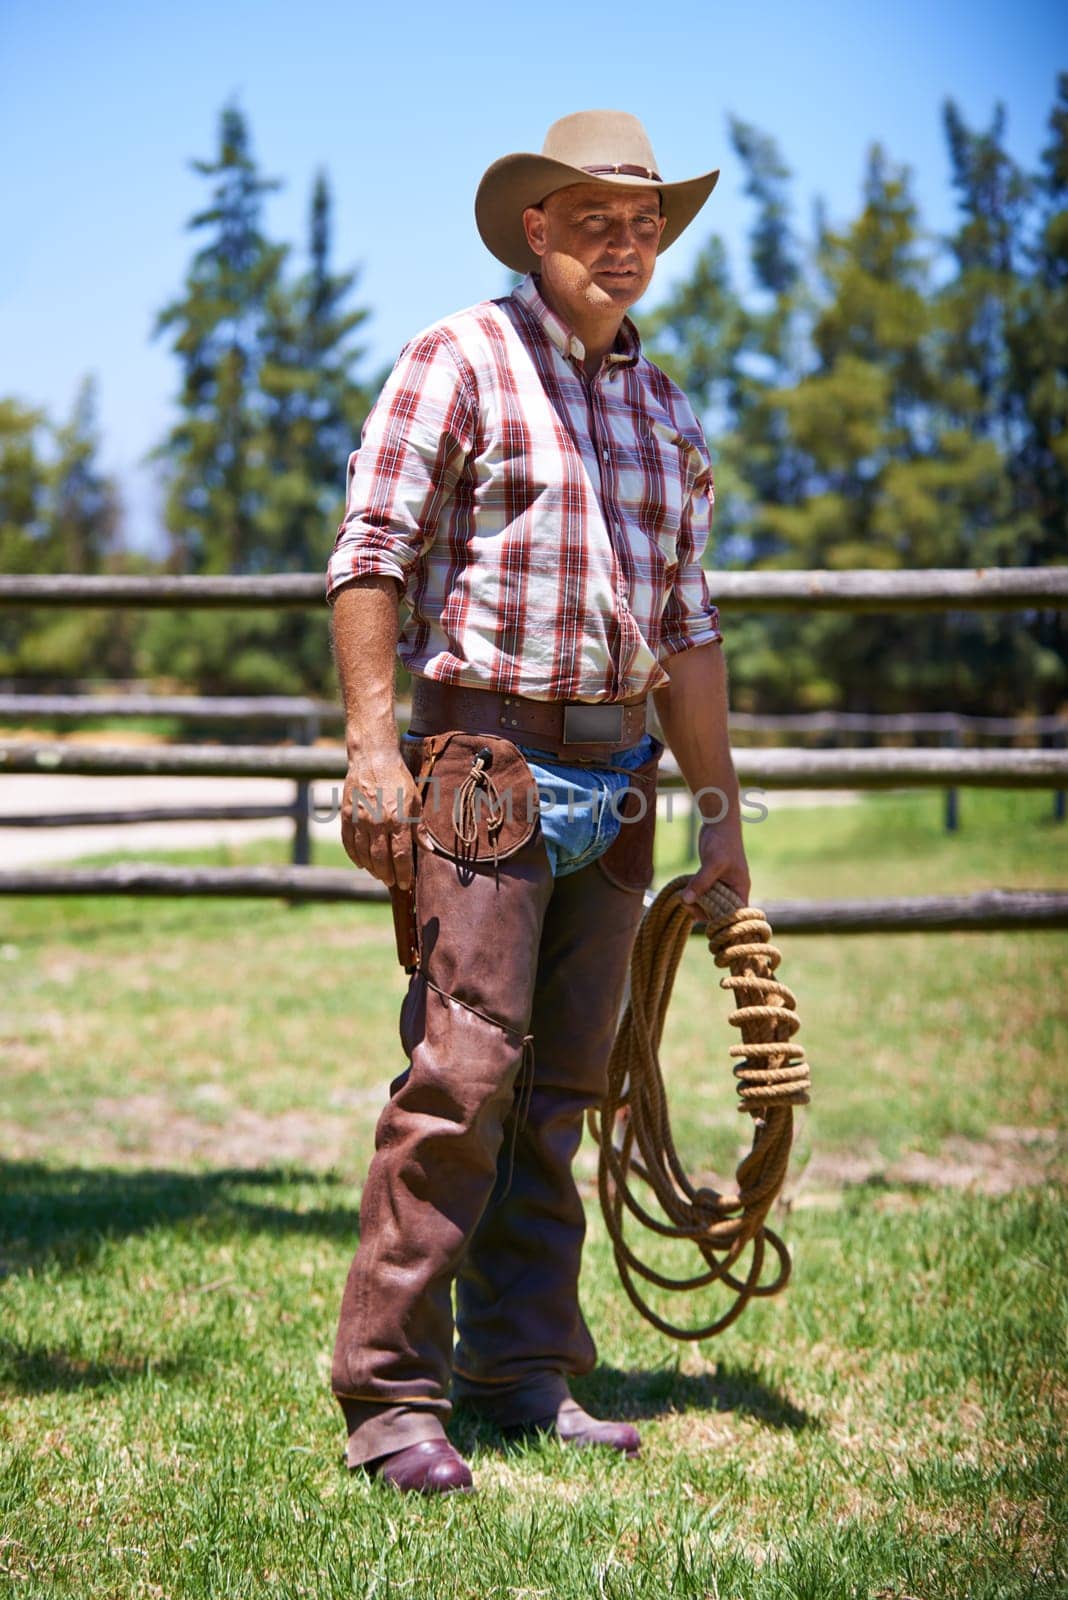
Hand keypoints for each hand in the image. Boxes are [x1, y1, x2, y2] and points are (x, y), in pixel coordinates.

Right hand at [341, 744, 420, 891]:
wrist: (372, 758)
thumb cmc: (399, 779)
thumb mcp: (415, 800)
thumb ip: (419, 827)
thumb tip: (428, 849)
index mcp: (398, 819)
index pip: (401, 855)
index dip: (403, 873)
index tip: (406, 885)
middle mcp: (378, 822)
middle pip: (381, 859)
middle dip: (388, 875)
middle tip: (392, 882)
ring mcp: (360, 820)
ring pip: (364, 854)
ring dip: (372, 868)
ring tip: (379, 875)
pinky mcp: (347, 816)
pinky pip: (349, 843)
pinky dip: (354, 856)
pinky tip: (361, 864)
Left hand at [680, 818, 750, 912]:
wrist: (719, 822)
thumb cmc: (722, 842)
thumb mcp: (713, 864)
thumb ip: (701, 882)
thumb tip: (686, 901)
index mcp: (740, 888)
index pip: (736, 914)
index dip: (723, 921)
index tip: (705, 920)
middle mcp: (733, 888)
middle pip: (720, 910)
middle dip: (704, 912)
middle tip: (688, 907)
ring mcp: (722, 883)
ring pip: (710, 902)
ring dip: (697, 903)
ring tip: (683, 900)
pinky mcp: (711, 877)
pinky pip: (703, 892)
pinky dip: (694, 894)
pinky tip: (683, 893)